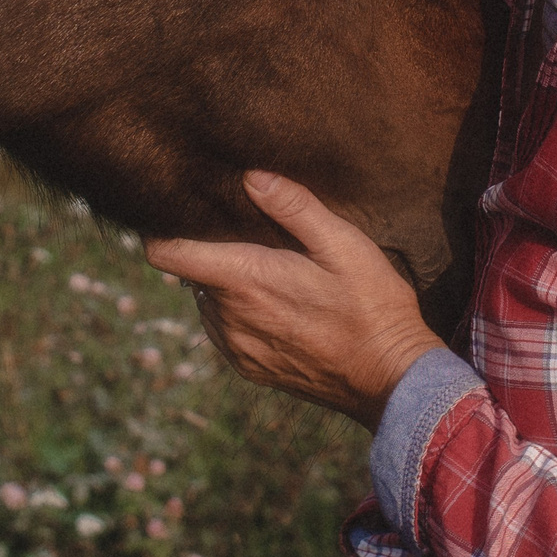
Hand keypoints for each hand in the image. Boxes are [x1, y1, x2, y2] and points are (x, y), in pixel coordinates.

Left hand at [143, 171, 444, 429]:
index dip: (162, 230)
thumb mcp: (344, 245)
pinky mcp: (250, 368)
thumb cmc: (373, 306)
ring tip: (270, 271)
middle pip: (191, 273)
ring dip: (227, 284)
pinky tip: (280, 305)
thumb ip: (294, 207)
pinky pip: (225, 329)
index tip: (179, 212)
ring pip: (207, 300)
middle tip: (250, 236)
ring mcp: (237, 348)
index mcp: (244, 281)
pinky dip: (239, 312)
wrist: (394, 380)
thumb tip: (251, 176)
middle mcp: (229, 318)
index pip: (166, 254)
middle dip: (211, 251)